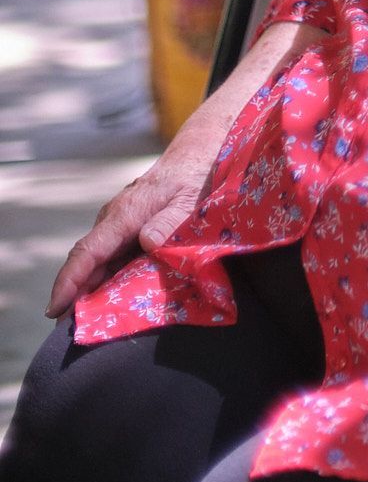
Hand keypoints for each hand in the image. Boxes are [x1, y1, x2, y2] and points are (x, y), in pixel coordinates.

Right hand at [45, 107, 226, 318]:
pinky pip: (113, 254)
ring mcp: (120, 221)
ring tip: (85, 320)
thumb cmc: (194, 177)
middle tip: (68, 328)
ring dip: (89, 287)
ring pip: (99, 259)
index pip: (88, 252)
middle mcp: (115, 218)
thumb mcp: (189, 201)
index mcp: (125, 214)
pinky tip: (109, 297)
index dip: (69, 281)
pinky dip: (106, 276)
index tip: (54, 308)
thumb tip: (147, 243)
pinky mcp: (130, 225)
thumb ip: (170, 222)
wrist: (199, 152)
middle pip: (87, 260)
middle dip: (73, 293)